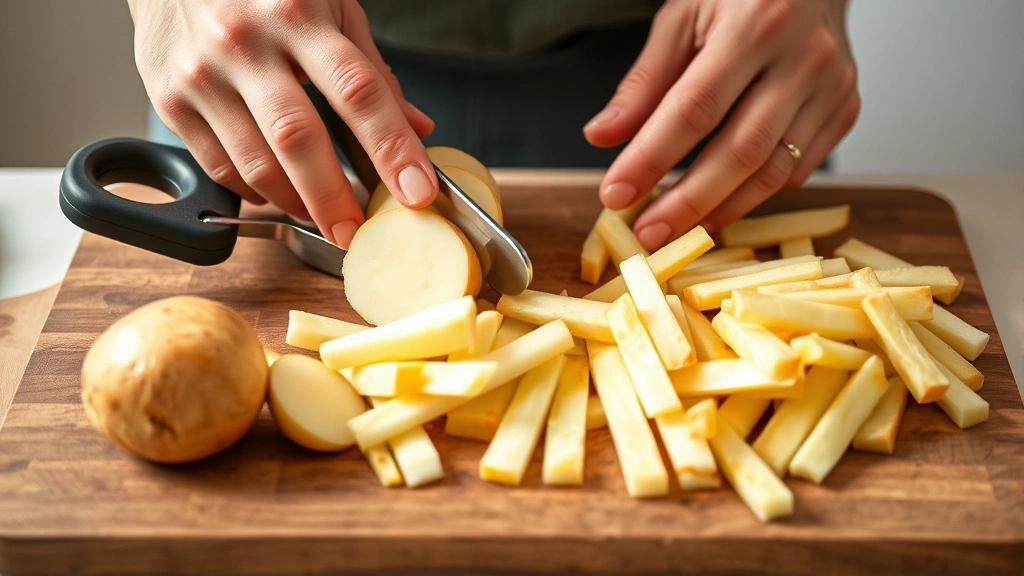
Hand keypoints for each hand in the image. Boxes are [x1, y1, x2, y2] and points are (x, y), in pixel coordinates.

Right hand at [128, 0, 437, 247]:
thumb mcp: (329, 4)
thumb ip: (370, 69)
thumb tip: (417, 127)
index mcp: (298, 13)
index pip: (359, 91)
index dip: (392, 147)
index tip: (417, 190)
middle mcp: (246, 42)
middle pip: (299, 138)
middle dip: (336, 198)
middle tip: (358, 232)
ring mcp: (203, 73)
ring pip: (255, 163)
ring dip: (296, 204)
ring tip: (323, 217)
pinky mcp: (170, 98)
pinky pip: (219, 165)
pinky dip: (254, 192)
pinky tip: (278, 194)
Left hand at [585, 0, 858, 249]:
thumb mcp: (682, 18)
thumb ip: (644, 82)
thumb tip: (602, 137)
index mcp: (754, 25)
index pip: (694, 108)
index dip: (651, 158)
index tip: (615, 194)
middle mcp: (802, 58)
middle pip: (740, 150)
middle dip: (687, 202)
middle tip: (647, 233)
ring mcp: (832, 87)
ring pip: (773, 170)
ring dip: (721, 209)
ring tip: (679, 230)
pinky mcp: (845, 109)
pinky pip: (798, 169)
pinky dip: (756, 194)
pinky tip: (722, 203)